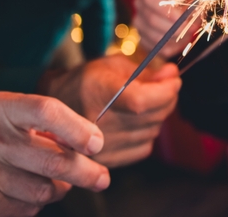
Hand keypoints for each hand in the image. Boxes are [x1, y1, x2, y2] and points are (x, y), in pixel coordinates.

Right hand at [0, 92, 108, 216]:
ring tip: (56, 182)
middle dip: (85, 172)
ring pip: (44, 189)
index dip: (77, 129)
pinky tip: (29, 192)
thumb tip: (91, 143)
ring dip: (60, 189)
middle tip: (101, 178)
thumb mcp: (18, 116)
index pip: (46, 111)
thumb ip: (53, 125)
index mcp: (3, 108)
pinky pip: (28, 208)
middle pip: (52, 159)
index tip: (96, 144)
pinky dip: (38, 203)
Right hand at [43, 54, 179, 167]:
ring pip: (151, 132)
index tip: (174, 79)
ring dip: (158, 116)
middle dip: (167, 98)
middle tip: (165, 87)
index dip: (166, 90)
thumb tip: (171, 74)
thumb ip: (145, 71)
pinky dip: (147, 134)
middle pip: (151, 116)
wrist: (53, 112)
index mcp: (98, 93)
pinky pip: (144, 148)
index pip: (143, 100)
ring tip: (148, 104)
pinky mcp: (106, 161)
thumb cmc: (85, 82)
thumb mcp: (112, 65)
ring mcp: (101, 147)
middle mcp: (98, 123)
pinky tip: (136, 122)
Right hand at [133, 0, 195, 56]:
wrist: (178, 9)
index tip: (183, 18)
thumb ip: (191, 9)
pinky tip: (180, 42)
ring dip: (174, 39)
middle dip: (174, 28)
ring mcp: (139, 22)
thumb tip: (191, 24)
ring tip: (187, 35)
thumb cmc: (185, 3)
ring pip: (155, 37)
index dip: (167, 10)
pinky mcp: (142, 38)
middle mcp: (140, 4)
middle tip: (190, 30)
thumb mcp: (191, 0)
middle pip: (152, 20)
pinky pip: (156, 49)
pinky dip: (171, 48)